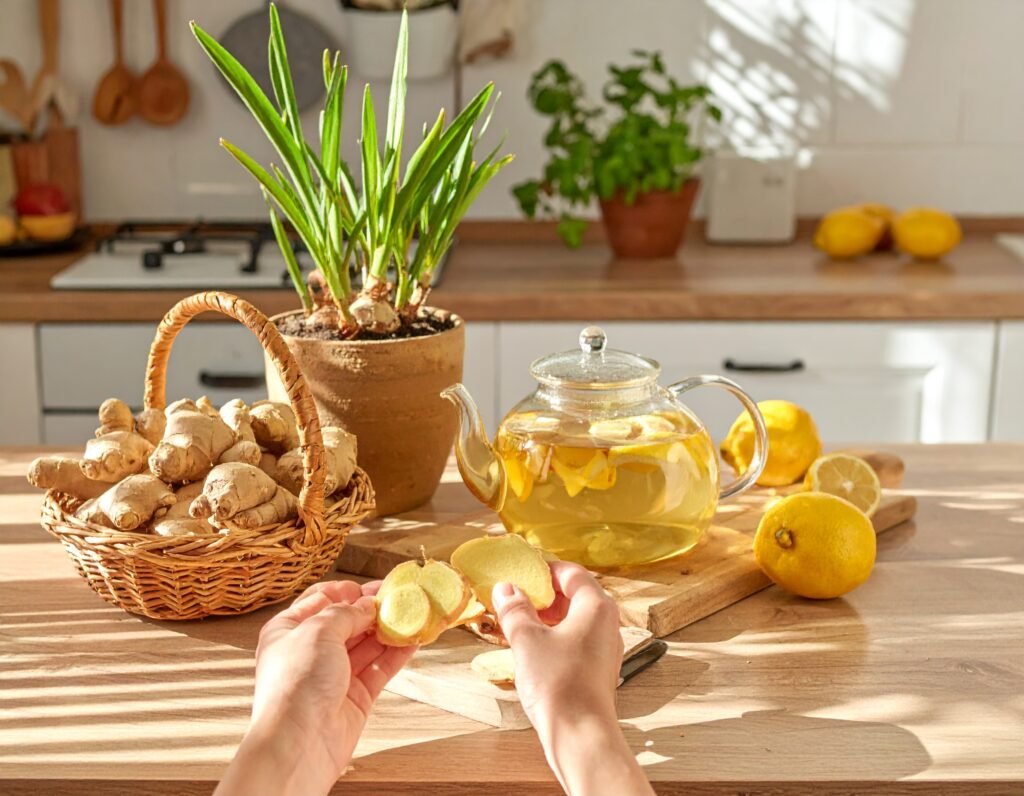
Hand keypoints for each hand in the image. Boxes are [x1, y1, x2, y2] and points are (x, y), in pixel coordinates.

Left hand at [217, 580, 414, 795]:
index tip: (370, 586)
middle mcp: (311, 652)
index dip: (345, 591)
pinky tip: (414, 639)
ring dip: (390, 629)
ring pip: (368, 644)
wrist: (298, 745)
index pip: (319, 600)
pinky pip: (380, 668)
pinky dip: (397, 653)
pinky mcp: (356, 697)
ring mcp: (334, 675)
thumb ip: (346, 614)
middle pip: (348, 622)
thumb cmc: (295, 685)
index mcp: (288, 630)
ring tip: (414, 613)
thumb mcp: (317, 632)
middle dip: (373, 608)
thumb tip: (368, 604)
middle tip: (401, 595)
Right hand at [492, 562, 652, 795]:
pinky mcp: (597, 670)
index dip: (543, 570)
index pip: (571, 573)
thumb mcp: (527, 640)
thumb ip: (515, 610)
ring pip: (574, 621)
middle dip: (543, 595)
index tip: (520, 572)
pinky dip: (554, 638)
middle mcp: (606, 624)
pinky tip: (532, 649)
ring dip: (546, 618)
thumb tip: (506, 589)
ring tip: (518, 624)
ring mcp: (604, 649)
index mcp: (596, 606)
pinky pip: (575, 642)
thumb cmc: (560, 685)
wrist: (580, 735)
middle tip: (515, 598)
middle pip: (574, 595)